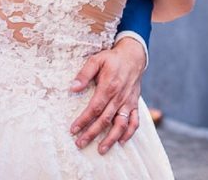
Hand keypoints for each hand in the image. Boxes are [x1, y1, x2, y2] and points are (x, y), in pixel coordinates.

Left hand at [69, 37, 145, 153]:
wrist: (133, 56)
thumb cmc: (112, 58)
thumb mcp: (96, 60)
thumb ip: (84, 74)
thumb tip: (73, 88)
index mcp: (108, 87)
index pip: (94, 108)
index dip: (83, 120)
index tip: (73, 130)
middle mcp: (119, 97)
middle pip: (105, 120)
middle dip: (92, 133)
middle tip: (80, 144)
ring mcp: (128, 102)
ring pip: (120, 125)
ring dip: (111, 139)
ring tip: (101, 150)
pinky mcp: (134, 104)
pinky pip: (134, 122)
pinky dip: (129, 133)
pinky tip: (121, 141)